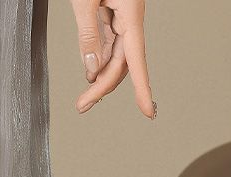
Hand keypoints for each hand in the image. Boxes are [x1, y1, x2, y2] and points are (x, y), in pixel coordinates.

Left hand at [69, 0, 155, 118]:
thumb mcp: (84, 1)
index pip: (136, 60)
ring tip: (84, 98)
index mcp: (131, 13)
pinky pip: (108, 42)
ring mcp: (122, 16)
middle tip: (82, 105)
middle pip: (121, 62)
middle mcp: (130, 18)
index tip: (147, 111)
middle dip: (102, 87)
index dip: (142, 89)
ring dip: (99, 77)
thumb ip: (88, 34)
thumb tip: (92, 66)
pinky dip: (98, 60)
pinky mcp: (113, 13)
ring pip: (114, 55)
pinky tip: (90, 73)